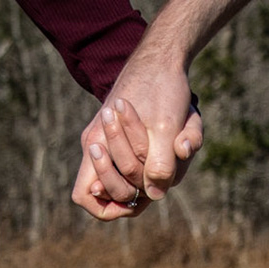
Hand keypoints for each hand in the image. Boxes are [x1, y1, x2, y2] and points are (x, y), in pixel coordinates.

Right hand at [72, 67, 203, 219]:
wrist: (165, 57)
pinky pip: (153, 163)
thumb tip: (155, 195)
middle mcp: (101, 149)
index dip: (105, 207)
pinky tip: (184, 138)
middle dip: (144, 185)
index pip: (84, 195)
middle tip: (162, 165)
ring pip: (141, 178)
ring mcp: (116, 145)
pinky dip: (173, 157)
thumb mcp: (165, 126)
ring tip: (180, 139)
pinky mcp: (134, 141)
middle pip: (115, 193)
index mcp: (97, 146)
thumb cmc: (160, 87)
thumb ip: (159, 163)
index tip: (132, 200)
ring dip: (169, 167)